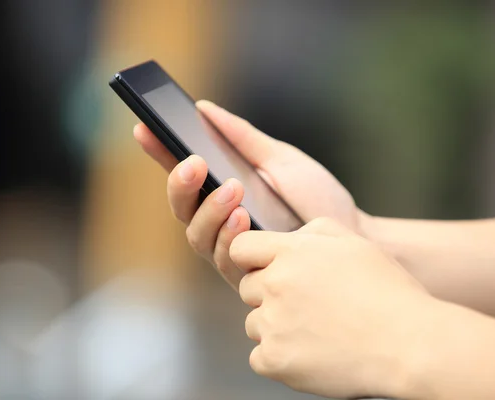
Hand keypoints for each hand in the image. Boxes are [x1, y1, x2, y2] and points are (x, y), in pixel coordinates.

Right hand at [134, 100, 364, 288]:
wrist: (351, 232)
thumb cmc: (315, 196)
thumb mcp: (279, 159)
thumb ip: (242, 138)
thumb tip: (204, 108)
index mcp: (222, 192)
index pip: (183, 174)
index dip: (159, 153)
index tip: (143, 127)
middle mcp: (219, 222)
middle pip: (181, 208)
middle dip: (180, 185)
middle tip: (194, 162)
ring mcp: (230, 249)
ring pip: (197, 235)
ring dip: (210, 211)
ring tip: (232, 189)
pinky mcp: (247, 274)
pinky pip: (223, 258)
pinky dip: (229, 236)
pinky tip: (243, 217)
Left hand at [232, 217, 436, 398]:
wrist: (410, 346)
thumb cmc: (388, 293)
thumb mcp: (355, 243)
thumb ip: (314, 231)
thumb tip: (288, 238)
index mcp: (292, 253)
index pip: (240, 248)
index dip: (254, 259)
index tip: (269, 269)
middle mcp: (276, 284)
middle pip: (247, 288)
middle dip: (269, 294)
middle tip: (308, 305)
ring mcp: (273, 324)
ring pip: (254, 323)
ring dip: (275, 326)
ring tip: (317, 330)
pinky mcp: (275, 360)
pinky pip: (259, 356)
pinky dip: (279, 357)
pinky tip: (311, 352)